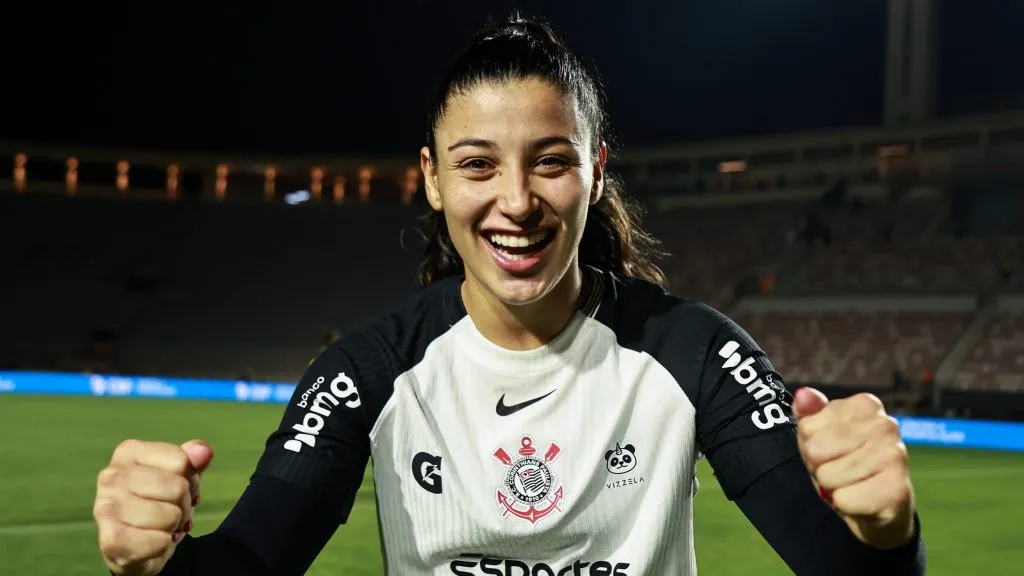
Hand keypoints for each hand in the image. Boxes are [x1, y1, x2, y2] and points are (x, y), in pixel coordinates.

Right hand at [94, 439, 214, 575]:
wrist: (135, 543)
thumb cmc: (160, 500)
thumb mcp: (180, 475)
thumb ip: (193, 459)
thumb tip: (204, 451)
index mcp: (128, 452)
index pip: (182, 461)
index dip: (191, 479)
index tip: (178, 488)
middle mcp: (111, 477)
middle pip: (178, 488)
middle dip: (185, 504)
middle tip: (172, 510)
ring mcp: (105, 509)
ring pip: (171, 516)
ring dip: (174, 526)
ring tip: (161, 526)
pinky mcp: (110, 541)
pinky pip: (160, 542)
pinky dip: (164, 546)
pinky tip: (151, 542)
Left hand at [793, 387, 915, 549]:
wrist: (881, 508)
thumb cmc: (846, 465)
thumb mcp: (820, 436)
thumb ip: (809, 414)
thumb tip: (802, 394)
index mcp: (864, 405)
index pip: (807, 428)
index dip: (811, 447)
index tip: (831, 453)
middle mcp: (885, 424)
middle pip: (815, 451)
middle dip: (820, 468)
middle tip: (841, 473)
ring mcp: (895, 455)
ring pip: (828, 477)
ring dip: (834, 488)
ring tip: (853, 485)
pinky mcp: (897, 489)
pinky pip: (843, 500)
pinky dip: (846, 506)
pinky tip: (863, 502)